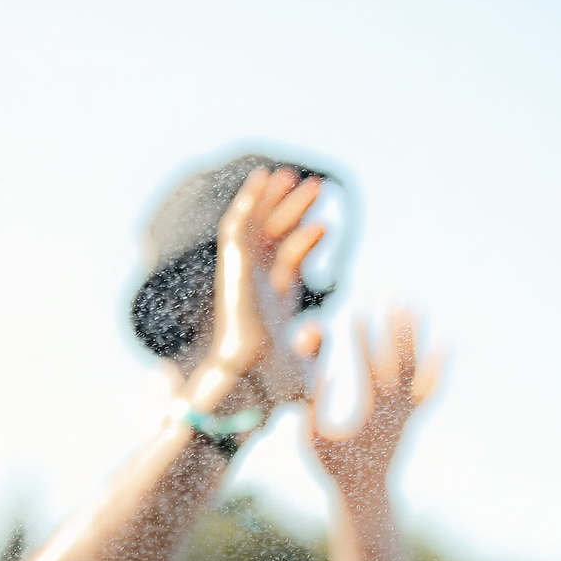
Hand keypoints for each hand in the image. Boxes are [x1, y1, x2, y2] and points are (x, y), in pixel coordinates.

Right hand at [200, 167, 325, 409]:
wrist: (250, 383)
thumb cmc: (273, 385)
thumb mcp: (300, 363)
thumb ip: (310, 347)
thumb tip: (316, 329)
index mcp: (273, 304)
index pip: (289, 262)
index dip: (305, 240)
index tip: (326, 225)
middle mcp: (256, 284)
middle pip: (275, 237)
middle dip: (294, 211)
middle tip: (317, 187)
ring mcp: (243, 273)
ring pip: (259, 225)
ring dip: (274, 199)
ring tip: (293, 174)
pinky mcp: (233, 266)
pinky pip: (239, 225)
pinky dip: (250, 200)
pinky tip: (264, 177)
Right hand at [307, 309, 442, 500]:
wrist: (365, 496)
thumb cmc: (333, 468)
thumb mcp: (313, 440)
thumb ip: (316, 406)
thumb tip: (324, 372)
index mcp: (369, 416)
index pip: (365, 368)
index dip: (360, 339)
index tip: (355, 311)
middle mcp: (394, 411)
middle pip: (398, 361)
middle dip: (393, 326)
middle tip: (391, 295)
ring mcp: (407, 414)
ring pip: (416, 368)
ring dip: (414, 335)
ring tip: (414, 303)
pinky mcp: (413, 417)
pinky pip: (431, 387)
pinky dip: (439, 365)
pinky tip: (446, 341)